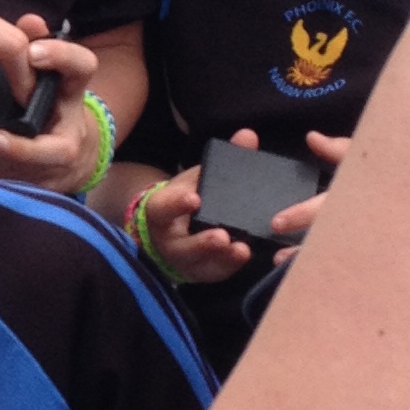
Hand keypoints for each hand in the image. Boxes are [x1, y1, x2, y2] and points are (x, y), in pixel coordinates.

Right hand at [132, 129, 344, 283]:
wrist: (170, 229)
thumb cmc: (187, 198)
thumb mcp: (198, 178)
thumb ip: (222, 161)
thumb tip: (248, 136)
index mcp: (161, 211)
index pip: (163, 208)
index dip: (177, 204)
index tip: (194, 198)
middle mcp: (168, 240)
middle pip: (181, 246)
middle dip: (201, 242)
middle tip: (221, 235)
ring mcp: (183, 260)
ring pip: (198, 264)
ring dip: (220, 258)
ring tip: (241, 249)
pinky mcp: (199, 273)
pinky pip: (214, 273)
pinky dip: (229, 266)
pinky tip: (245, 256)